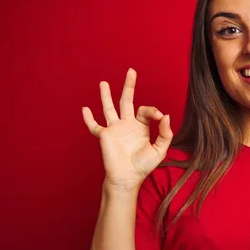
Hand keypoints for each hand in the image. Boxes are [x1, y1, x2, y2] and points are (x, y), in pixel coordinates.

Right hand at [82, 68, 172, 188]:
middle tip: (131, 71)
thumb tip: (165, 116)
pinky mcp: (104, 136)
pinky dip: (88, 118)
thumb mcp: (160, 150)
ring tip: (103, 83)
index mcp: (141, 127)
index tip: (159, 115)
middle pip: (127, 101)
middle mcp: (127, 125)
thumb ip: (165, 133)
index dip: (153, 110)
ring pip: (109, 108)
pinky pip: (94, 126)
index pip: (145, 110)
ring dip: (106, 95)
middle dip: (129, 86)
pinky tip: (85, 109)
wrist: (128, 178)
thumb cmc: (143, 166)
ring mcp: (114, 129)